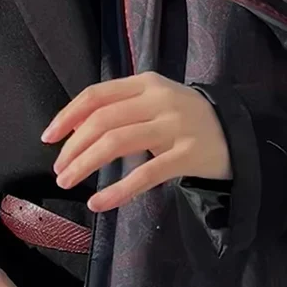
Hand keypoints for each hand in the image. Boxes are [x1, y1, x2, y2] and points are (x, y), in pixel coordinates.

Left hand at [41, 71, 231, 211]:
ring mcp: (175, 126)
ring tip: (68, 182)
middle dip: (73, 147)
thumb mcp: (154, 102)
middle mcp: (159, 100)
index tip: (48, 138)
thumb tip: (73, 129)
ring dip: (86, 164)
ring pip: (117, 142)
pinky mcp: (188, 154)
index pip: (97, 95)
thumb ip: (119, 109)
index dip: (68, 116)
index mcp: (146, 83)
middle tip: (59, 170)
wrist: (238, 132)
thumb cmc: (185, 119)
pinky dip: (117, 190)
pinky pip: (145, 174)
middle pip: (103, 120)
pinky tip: (99, 202)